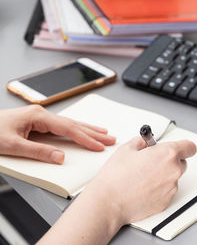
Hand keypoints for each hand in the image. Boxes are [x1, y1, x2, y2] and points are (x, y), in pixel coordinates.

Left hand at [0, 105, 115, 163]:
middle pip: (73, 124)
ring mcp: (40, 117)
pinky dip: (76, 129)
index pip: (68, 129)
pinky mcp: (38, 122)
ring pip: (70, 123)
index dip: (85, 138)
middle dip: (93, 132)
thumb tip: (61, 157)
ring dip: (88, 129)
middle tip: (110, 138)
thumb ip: (38, 152)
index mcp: (37, 116)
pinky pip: (62, 126)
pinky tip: (83, 130)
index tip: (99, 146)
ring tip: (104, 133)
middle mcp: (41, 114)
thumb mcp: (12, 146)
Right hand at [87, 137, 196, 224]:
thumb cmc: (116, 177)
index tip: (179, 147)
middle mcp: (173, 171)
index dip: (183, 146)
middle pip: (182, 162)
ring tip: (143, 176)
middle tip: (153, 161)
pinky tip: (143, 187)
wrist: (109, 202)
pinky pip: (167, 191)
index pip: (190, 147)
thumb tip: (146, 142)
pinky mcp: (166, 201)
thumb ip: (142, 141)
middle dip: (171, 160)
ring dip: (164, 175)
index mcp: (167, 154)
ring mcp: (171, 187)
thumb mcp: (127, 148)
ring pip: (173, 177)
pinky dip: (159, 188)